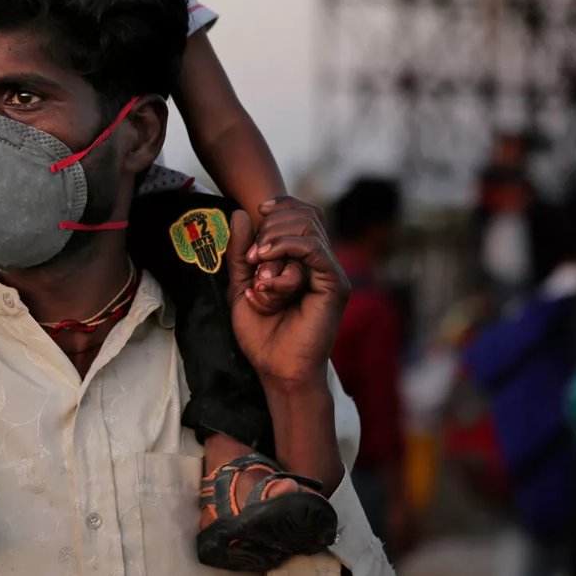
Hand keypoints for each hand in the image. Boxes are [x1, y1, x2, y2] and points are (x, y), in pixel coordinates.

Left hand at [226, 199, 349, 385]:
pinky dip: (286, 248)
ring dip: (275, 241)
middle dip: (272, 227)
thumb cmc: (261, 334)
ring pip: (308, 228)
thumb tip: (241, 212)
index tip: (259, 210)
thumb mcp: (241, 285)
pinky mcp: (334, 285)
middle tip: (253, 256)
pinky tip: (266, 265)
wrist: (276, 369)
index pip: (303, 214)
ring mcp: (330, 273)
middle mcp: (320, 263)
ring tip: (257, 265)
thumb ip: (241, 251)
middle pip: (305, 215)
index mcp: (303, 261)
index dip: (283, 206)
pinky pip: (313, 249)